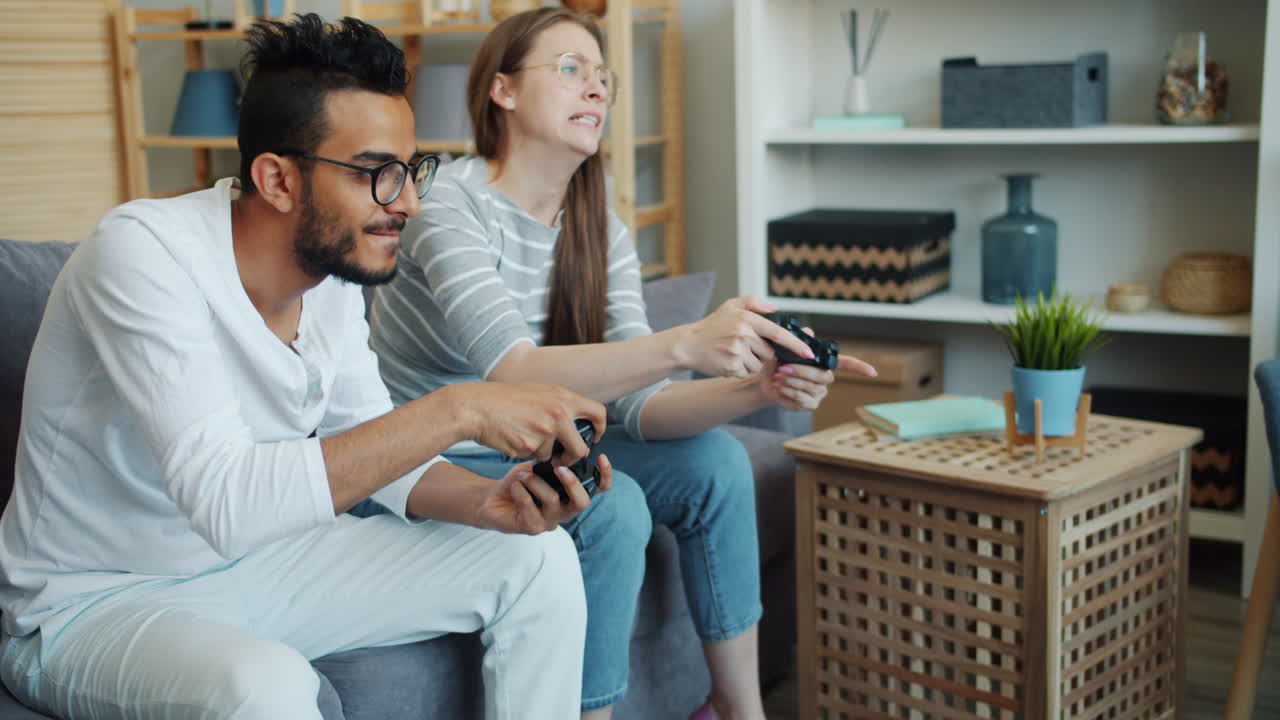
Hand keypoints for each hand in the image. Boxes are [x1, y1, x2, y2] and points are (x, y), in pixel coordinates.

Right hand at [444, 381, 605, 461]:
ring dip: (543, 453)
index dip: (600, 429)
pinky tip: (514, 439)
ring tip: (524, 436)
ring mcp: (545, 431)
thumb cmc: (504, 400)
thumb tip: (577, 423)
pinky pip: (536, 457)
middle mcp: (558, 413)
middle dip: (573, 457)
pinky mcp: (530, 446)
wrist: (475, 407)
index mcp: (562, 397)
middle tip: (563, 458)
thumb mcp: (538, 392)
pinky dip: (527, 454)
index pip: (598, 413)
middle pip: (581, 447)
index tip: (592, 438)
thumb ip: (559, 405)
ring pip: (554, 455)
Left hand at [475, 456, 613, 533]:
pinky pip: (531, 508)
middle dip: (572, 482)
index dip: (604, 476)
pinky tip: (515, 486)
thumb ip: (554, 462)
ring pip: (553, 500)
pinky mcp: (532, 528)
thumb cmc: (519, 482)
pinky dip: (522, 492)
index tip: (602, 457)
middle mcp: (564, 511)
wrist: (491, 499)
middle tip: (559, 468)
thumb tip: (568, 451)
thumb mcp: (538, 467)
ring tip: (523, 474)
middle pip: (582, 502)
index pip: (597, 490)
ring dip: (536, 482)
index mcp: (570, 495)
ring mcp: (549, 522)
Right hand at [674, 295, 815, 377]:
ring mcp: (737, 352)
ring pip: (760, 365)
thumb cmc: (712, 326)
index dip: (795, 344)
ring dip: (752, 363)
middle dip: (762, 353)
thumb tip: (776, 309)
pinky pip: (747, 373)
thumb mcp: (730, 306)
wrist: (688, 344)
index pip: (778, 333)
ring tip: (734, 353)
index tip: (808, 353)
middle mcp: (743, 335)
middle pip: (769, 352)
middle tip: (744, 346)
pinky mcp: (731, 367)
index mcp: (747, 319)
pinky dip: (741, 370)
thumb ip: (754, 302)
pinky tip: (729, 361)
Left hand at [762, 347, 876, 410]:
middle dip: (802, 372)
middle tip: (783, 368)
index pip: (846, 364)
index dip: (859, 368)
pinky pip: (804, 400)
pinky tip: (780, 388)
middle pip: (823, 376)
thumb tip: (809, 332)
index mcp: (824, 363)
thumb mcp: (784, 346)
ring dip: (792, 382)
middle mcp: (825, 378)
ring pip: (812, 388)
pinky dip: (790, 392)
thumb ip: (797, 338)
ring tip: (778, 377)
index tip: (873, 372)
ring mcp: (819, 392)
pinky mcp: (810, 404)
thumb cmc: (777, 361)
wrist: (763, 380)